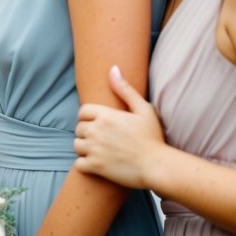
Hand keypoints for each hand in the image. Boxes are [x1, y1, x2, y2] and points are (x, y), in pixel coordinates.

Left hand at [74, 65, 165, 189]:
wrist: (158, 166)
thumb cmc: (153, 137)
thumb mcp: (143, 109)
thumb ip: (125, 89)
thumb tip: (113, 68)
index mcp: (105, 114)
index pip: (82, 111)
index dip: (89, 118)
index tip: (100, 125)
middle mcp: (96, 130)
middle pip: (79, 128)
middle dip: (88, 133)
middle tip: (103, 140)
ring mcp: (94, 148)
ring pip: (77, 145)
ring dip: (85, 149)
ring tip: (100, 152)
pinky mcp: (94, 167)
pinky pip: (78, 164)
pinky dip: (85, 165)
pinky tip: (98, 165)